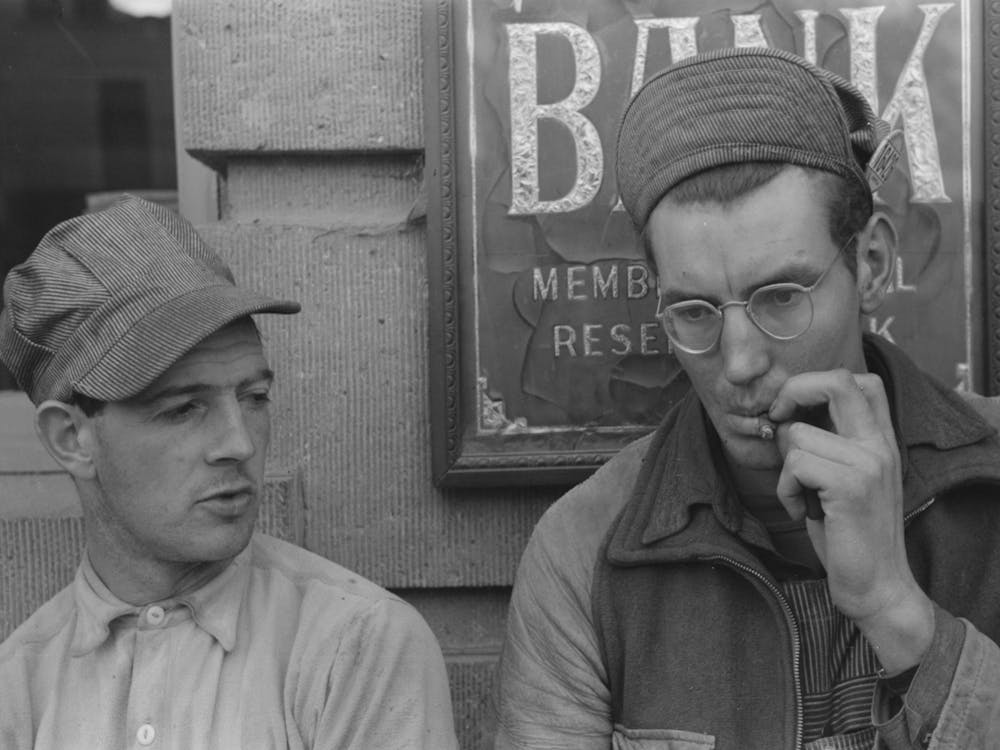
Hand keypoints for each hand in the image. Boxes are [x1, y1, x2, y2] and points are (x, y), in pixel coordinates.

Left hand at [769, 369, 933, 673]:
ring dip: (784, 467)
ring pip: (797, 434)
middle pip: (837, 382)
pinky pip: (795, 463)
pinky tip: (801, 510)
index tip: (792, 410)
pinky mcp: (851, 487)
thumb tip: (785, 415)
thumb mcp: (843, 479)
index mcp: (881, 440)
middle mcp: (880, 445)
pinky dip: (786, 489)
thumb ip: (829, 443)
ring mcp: (869, 463)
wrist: (876, 586)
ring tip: (801, 495)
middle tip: (780, 422)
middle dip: (793, 393)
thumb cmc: (849, 533)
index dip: (816, 382)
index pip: (861, 380)